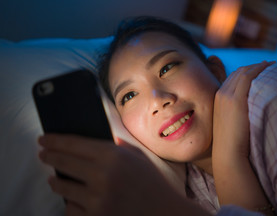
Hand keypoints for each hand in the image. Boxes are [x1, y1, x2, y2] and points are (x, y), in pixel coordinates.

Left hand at [38, 134, 210, 215]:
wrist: (164, 213)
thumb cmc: (151, 183)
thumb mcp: (136, 156)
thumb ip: (114, 146)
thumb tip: (87, 142)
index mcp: (113, 156)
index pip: (74, 144)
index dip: (55, 140)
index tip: (43, 139)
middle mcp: (102, 176)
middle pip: (63, 162)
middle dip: (49, 156)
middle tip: (43, 154)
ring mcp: (97, 200)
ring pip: (63, 187)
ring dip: (56, 181)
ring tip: (55, 179)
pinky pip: (70, 209)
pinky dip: (70, 203)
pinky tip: (73, 199)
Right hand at [212, 61, 272, 157]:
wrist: (228, 155)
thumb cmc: (234, 146)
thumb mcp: (232, 125)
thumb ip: (238, 114)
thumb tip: (252, 112)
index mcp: (218, 99)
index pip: (233, 79)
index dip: (247, 72)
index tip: (260, 70)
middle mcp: (220, 94)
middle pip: (238, 73)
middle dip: (253, 67)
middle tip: (269, 65)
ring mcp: (226, 96)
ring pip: (243, 72)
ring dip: (258, 66)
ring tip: (272, 65)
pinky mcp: (235, 100)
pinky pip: (248, 77)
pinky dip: (259, 69)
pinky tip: (270, 68)